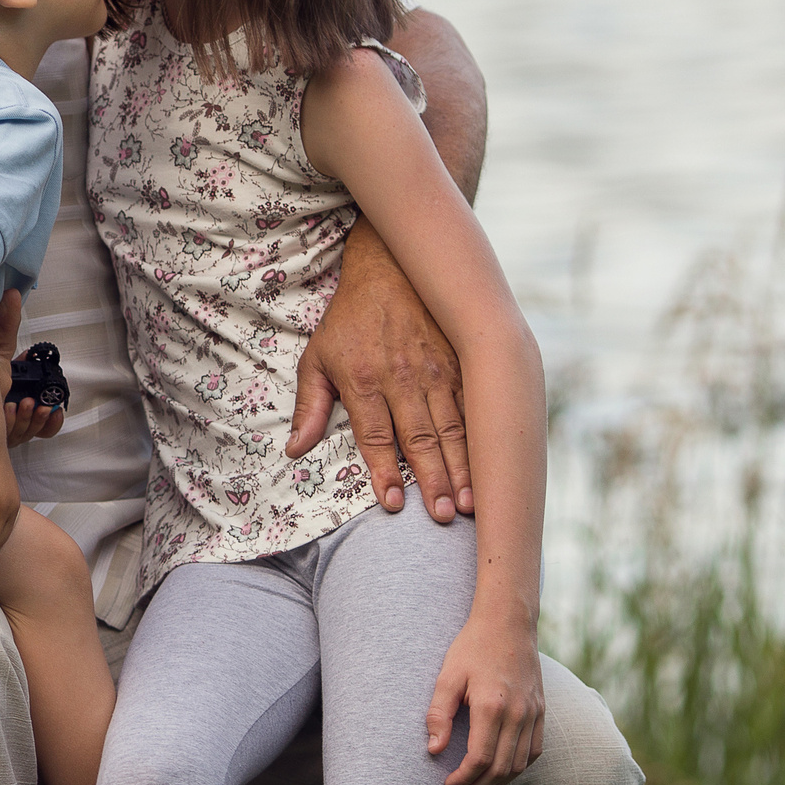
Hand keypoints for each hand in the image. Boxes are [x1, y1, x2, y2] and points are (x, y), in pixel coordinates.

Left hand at [291, 218, 474, 520]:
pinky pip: (472, 407)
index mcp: (364, 380)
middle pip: (420, 437)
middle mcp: (402, 378)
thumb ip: (308, 407)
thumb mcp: (317, 358)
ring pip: (452, 427)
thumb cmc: (348, 321)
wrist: (390, 267)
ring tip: (470, 503)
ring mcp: (436, 371)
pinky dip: (481, 438)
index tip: (394, 505)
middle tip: (444, 517)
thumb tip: (294, 451)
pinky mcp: (459, 363)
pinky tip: (491, 464)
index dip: (385, 473)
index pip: (376, 436)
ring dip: (462, 467)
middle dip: (433, 480)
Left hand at [428, 610, 544, 784]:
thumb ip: (438, 714)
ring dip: (497, 781)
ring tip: (475, 784)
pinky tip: (499, 768)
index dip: (463, 778)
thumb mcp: (447, 676)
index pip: (479, 759)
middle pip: (500, 769)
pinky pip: (534, 751)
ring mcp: (534, 714)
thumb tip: (434, 749)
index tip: (448, 784)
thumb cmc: (473, 648)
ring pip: (519, 765)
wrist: (508, 624)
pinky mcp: (542, 712)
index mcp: (491, 706)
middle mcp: (518, 714)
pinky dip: (517, 767)